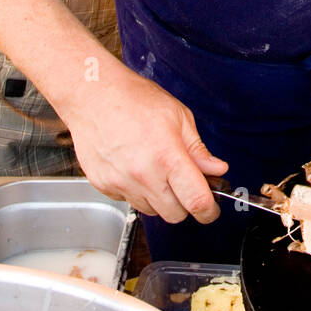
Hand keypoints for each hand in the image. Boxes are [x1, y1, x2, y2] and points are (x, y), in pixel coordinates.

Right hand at [59, 62, 227, 223]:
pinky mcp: (104, 186)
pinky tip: (136, 168)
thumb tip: (217, 169)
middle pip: (174, 215)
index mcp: (167, 156)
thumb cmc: (134, 99)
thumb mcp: (178, 116)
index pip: (196, 201)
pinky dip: (137, 192)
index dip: (209, 211)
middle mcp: (143, 175)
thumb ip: (198, 149)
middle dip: (185, 204)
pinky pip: (129, 201)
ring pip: (151, 211)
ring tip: (156, 170)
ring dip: (160, 199)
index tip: (211, 210)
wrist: (93, 95)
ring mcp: (121, 183)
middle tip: (184, 184)